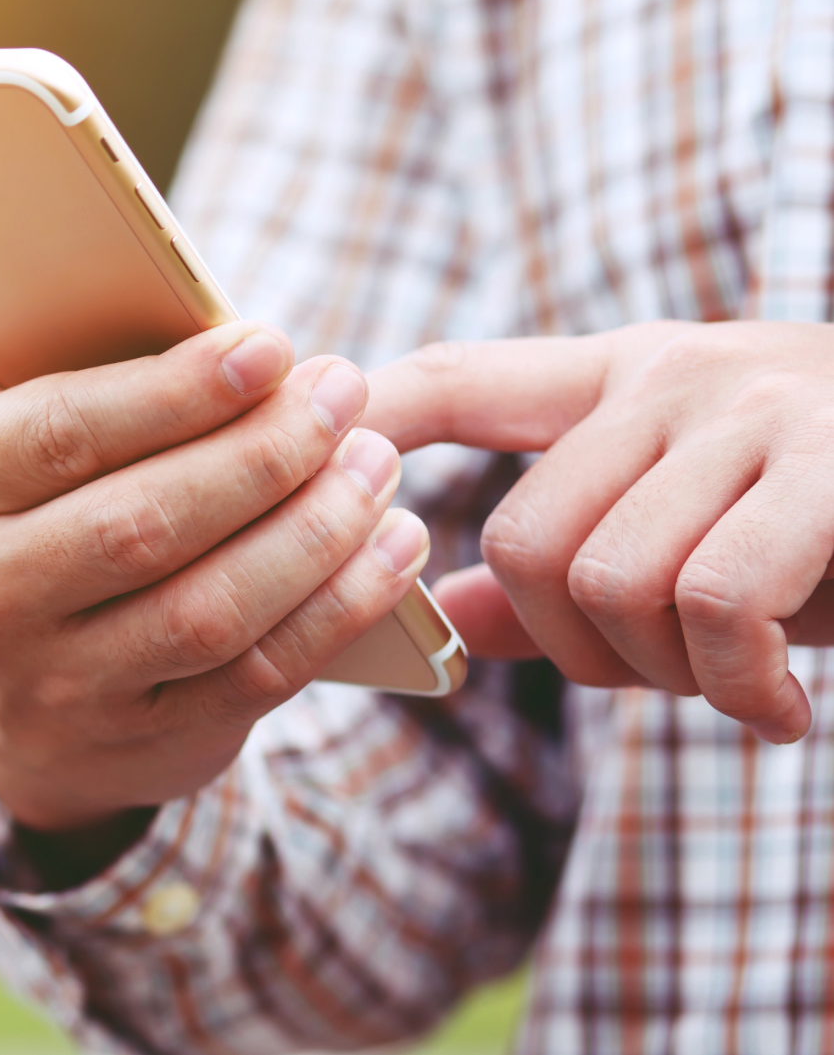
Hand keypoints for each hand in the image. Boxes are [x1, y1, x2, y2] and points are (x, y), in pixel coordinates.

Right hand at [0, 144, 430, 836]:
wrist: (16, 694)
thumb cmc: (4, 495)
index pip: (62, 433)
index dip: (173, 392)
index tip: (269, 341)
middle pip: (142, 523)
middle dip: (261, 455)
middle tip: (345, 391)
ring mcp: (58, 681)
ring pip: (208, 608)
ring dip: (313, 532)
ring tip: (378, 462)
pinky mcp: (140, 740)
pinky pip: (255, 676)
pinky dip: (335, 608)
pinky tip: (389, 545)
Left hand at [366, 321, 833, 742]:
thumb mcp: (701, 527)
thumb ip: (577, 567)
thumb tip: (451, 615)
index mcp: (622, 377)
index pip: (457, 381)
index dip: (371, 418)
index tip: (302, 450)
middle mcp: (674, 373)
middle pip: (521, 539)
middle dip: (576, 651)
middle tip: (673, 681)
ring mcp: (752, 406)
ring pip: (611, 580)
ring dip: (669, 675)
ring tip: (744, 687)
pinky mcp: (832, 461)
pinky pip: (717, 600)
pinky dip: (738, 685)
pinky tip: (779, 710)